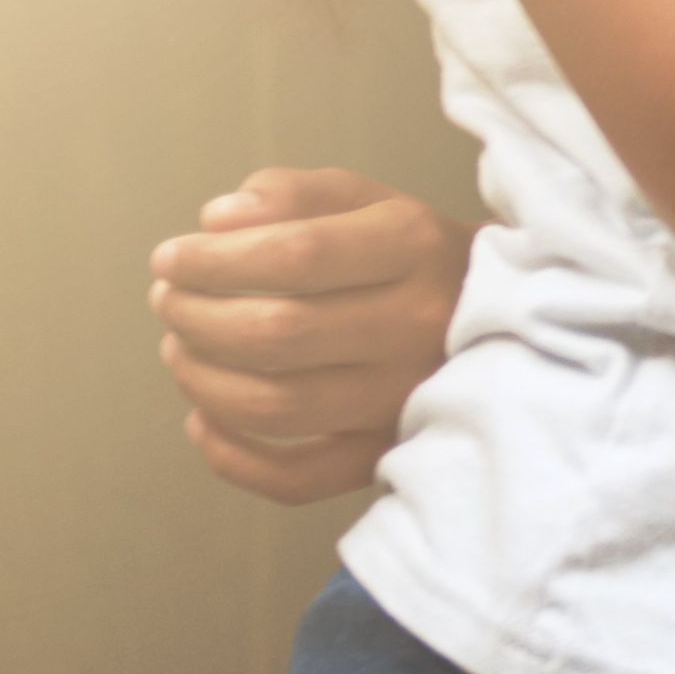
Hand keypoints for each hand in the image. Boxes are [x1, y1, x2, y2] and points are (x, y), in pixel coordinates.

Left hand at [148, 167, 464, 502]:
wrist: (505, 320)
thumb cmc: (413, 256)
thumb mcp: (368, 201)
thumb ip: (294, 194)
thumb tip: (217, 221)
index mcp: (414, 249)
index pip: (295, 256)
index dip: (213, 260)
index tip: (170, 257)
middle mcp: (417, 326)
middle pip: (277, 333)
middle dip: (195, 316)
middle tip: (169, 300)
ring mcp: (404, 398)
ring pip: (274, 405)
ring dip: (200, 378)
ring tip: (181, 348)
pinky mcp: (387, 451)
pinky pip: (297, 479)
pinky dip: (232, 458)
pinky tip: (201, 421)